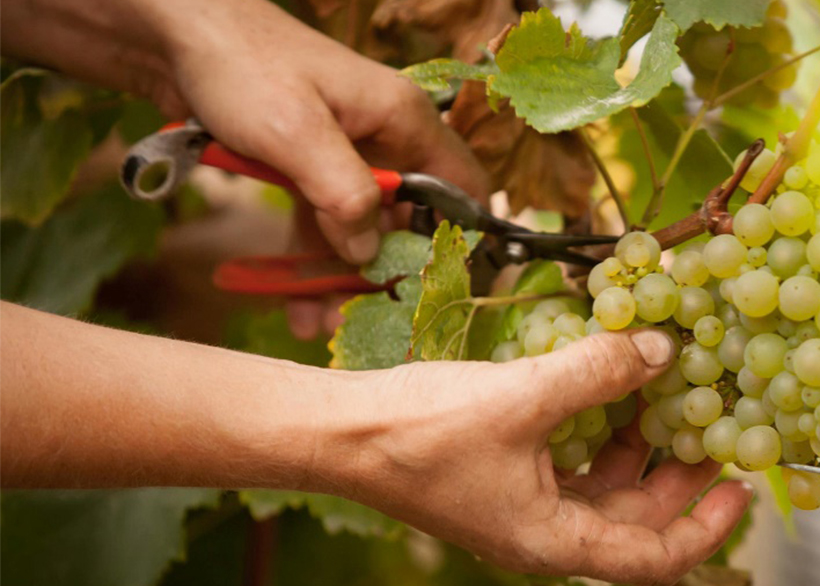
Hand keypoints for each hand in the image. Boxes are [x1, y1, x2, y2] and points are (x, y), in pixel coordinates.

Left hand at [158, 0, 490, 337]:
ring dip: (342, 277)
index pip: (462, 185)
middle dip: (387, 272)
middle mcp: (384, 140)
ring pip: (361, 228)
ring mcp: (344, 156)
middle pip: (406, 220)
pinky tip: (294, 302)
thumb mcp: (296, 132)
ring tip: (318, 324)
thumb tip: (369, 250)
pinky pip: (321, 222)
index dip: (462, 238)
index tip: (441, 289)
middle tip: (362, 321)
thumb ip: (343, 193)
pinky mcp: (308, 169)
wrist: (174, 34)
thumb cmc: (243, 67)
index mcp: (402, 122)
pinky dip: (310, 260)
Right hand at [313, 330, 751, 583]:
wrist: (341, 432)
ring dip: (639, 449)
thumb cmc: (420, 432)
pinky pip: (571, 462)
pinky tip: (609, 389)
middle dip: (678, 475)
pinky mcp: (504, 474)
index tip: (742, 488)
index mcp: (551, 542)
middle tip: (716, 427)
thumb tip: (661, 348)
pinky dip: (598, 431)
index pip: (653, 558)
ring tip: (670, 399)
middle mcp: (542, 532)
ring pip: (603, 488)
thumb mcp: (522, 398)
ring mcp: (521, 505)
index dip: (706, 527)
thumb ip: (596, 372)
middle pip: (634, 519)